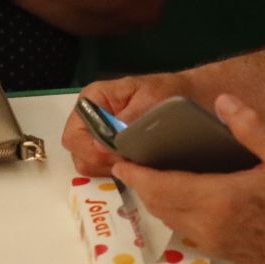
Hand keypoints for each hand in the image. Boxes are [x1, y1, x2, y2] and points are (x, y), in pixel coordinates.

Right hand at [61, 73, 189, 175]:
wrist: (190, 97)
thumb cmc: (169, 93)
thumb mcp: (151, 99)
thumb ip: (125, 121)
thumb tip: (103, 145)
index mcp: (93, 99)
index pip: (74, 136)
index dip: (91, 151)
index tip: (117, 156)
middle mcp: (90, 117)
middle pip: (78, 153)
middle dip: (101, 162)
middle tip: (129, 160)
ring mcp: (98, 134)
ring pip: (89, 164)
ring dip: (110, 168)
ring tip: (135, 161)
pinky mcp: (110, 148)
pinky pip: (103, 168)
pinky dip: (118, 170)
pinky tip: (136, 164)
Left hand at [112, 94, 264, 263]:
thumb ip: (252, 126)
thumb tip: (222, 100)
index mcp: (221, 199)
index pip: (163, 186)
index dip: (136, 174)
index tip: (119, 159)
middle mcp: (211, 226)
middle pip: (160, 205)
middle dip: (141, 185)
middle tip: (130, 161)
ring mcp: (217, 243)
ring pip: (172, 220)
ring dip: (156, 199)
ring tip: (151, 174)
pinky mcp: (225, 252)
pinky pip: (187, 230)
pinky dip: (174, 211)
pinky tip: (183, 194)